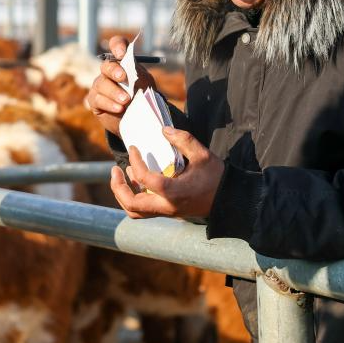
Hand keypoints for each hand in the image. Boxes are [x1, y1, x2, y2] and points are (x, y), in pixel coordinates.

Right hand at [84, 35, 156, 135]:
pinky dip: (109, 104)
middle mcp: (109, 71)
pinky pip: (98, 99)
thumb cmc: (142, 96)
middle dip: (114, 70)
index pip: (116, 45)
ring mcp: (100, 85)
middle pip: (106, 65)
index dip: (117, 45)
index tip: (121, 54)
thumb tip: (130, 65)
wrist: (137, 118)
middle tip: (123, 77)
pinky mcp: (95, 100)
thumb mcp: (145, 83)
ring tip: (126, 100)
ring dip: (114, 92)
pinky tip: (119, 109)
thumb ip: (138, 73)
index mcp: (123, 62)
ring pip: (101, 84)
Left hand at [109, 127, 224, 219]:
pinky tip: (136, 181)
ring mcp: (166, 212)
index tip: (134, 148)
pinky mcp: (167, 212)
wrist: (229, 201)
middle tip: (115, 169)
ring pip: (134, 211)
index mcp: (174, 192)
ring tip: (121, 175)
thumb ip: (183, 140)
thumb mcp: (202, 154)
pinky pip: (143, 210)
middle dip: (118, 187)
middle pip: (132, 204)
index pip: (145, 179)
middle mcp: (166, 206)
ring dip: (123, 194)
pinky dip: (133, 197)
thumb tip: (163, 130)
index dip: (135, 162)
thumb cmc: (216, 177)